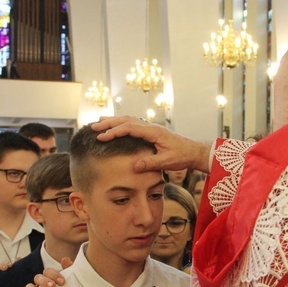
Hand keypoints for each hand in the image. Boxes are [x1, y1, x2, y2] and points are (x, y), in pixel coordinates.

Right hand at [24, 257, 72, 286]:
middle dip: (44, 281)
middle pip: (38, 278)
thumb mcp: (72, 280)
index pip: (48, 272)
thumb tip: (65, 259)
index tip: (62, 281)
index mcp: (51, 277)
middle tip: (53, 286)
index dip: (54, 275)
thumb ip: (69, 269)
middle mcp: (42, 283)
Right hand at [91, 116, 211, 173]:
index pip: (129, 128)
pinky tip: (117, 127)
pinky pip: (134, 125)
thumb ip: (150, 163)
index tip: (101, 137)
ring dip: (114, 121)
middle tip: (94, 126)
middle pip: (126, 120)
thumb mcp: (167, 162)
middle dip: (109, 123)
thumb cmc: (182, 156)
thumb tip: (134, 166)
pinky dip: (122, 124)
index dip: (114, 132)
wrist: (194, 152)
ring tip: (100, 122)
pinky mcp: (152, 132)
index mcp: (154, 132)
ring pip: (129, 120)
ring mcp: (152, 128)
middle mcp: (151, 127)